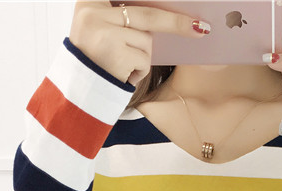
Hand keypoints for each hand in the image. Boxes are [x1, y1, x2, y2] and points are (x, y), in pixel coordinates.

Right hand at [69, 1, 210, 85]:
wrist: (80, 90)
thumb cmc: (96, 58)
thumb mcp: (103, 28)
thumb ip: (124, 16)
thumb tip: (166, 13)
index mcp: (88, 1)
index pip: (135, 1)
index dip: (159, 4)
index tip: (186, 14)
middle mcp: (92, 13)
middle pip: (147, 15)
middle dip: (177, 22)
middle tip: (201, 28)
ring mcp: (103, 33)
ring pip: (146, 41)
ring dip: (142, 56)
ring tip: (121, 63)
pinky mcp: (115, 54)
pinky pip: (143, 60)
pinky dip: (138, 70)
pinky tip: (121, 73)